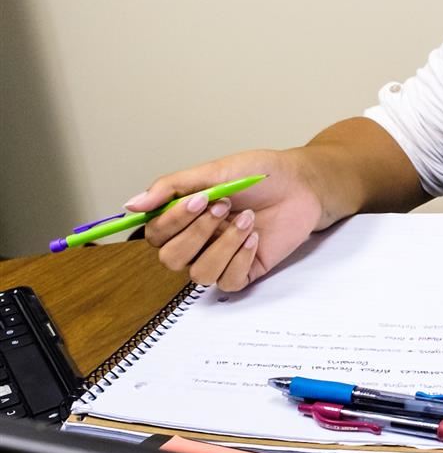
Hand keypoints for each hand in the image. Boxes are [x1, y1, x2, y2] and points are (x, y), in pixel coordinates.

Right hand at [126, 148, 325, 291]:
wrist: (302, 184)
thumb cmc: (260, 175)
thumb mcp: (214, 171)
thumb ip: (171, 187)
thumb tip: (130, 205)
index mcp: (183, 217)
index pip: (155, 234)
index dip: (173, 221)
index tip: (200, 199)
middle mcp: (197, 241)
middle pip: (171, 258)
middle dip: (197, 233)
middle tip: (225, 206)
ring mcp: (221, 257)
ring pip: (199, 274)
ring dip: (223, 246)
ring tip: (246, 220)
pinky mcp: (245, 271)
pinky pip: (228, 281)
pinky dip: (239, 260)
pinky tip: (254, 237)